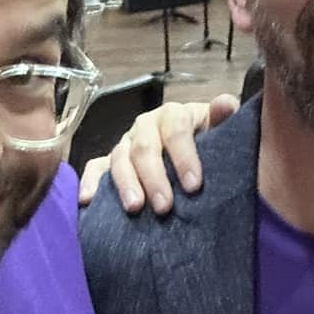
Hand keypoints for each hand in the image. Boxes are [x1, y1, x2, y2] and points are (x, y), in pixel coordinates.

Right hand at [77, 94, 237, 215]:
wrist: (193, 148)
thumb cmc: (208, 141)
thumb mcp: (219, 129)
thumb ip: (222, 118)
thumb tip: (226, 104)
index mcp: (172, 115)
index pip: (176, 131)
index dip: (184, 157)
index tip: (194, 186)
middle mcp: (145, 126)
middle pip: (145, 149)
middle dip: (154, 178)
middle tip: (165, 207)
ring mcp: (125, 143)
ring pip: (119, 159)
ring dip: (125, 184)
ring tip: (134, 208)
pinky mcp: (109, 161)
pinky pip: (95, 168)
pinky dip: (89, 182)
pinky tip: (87, 201)